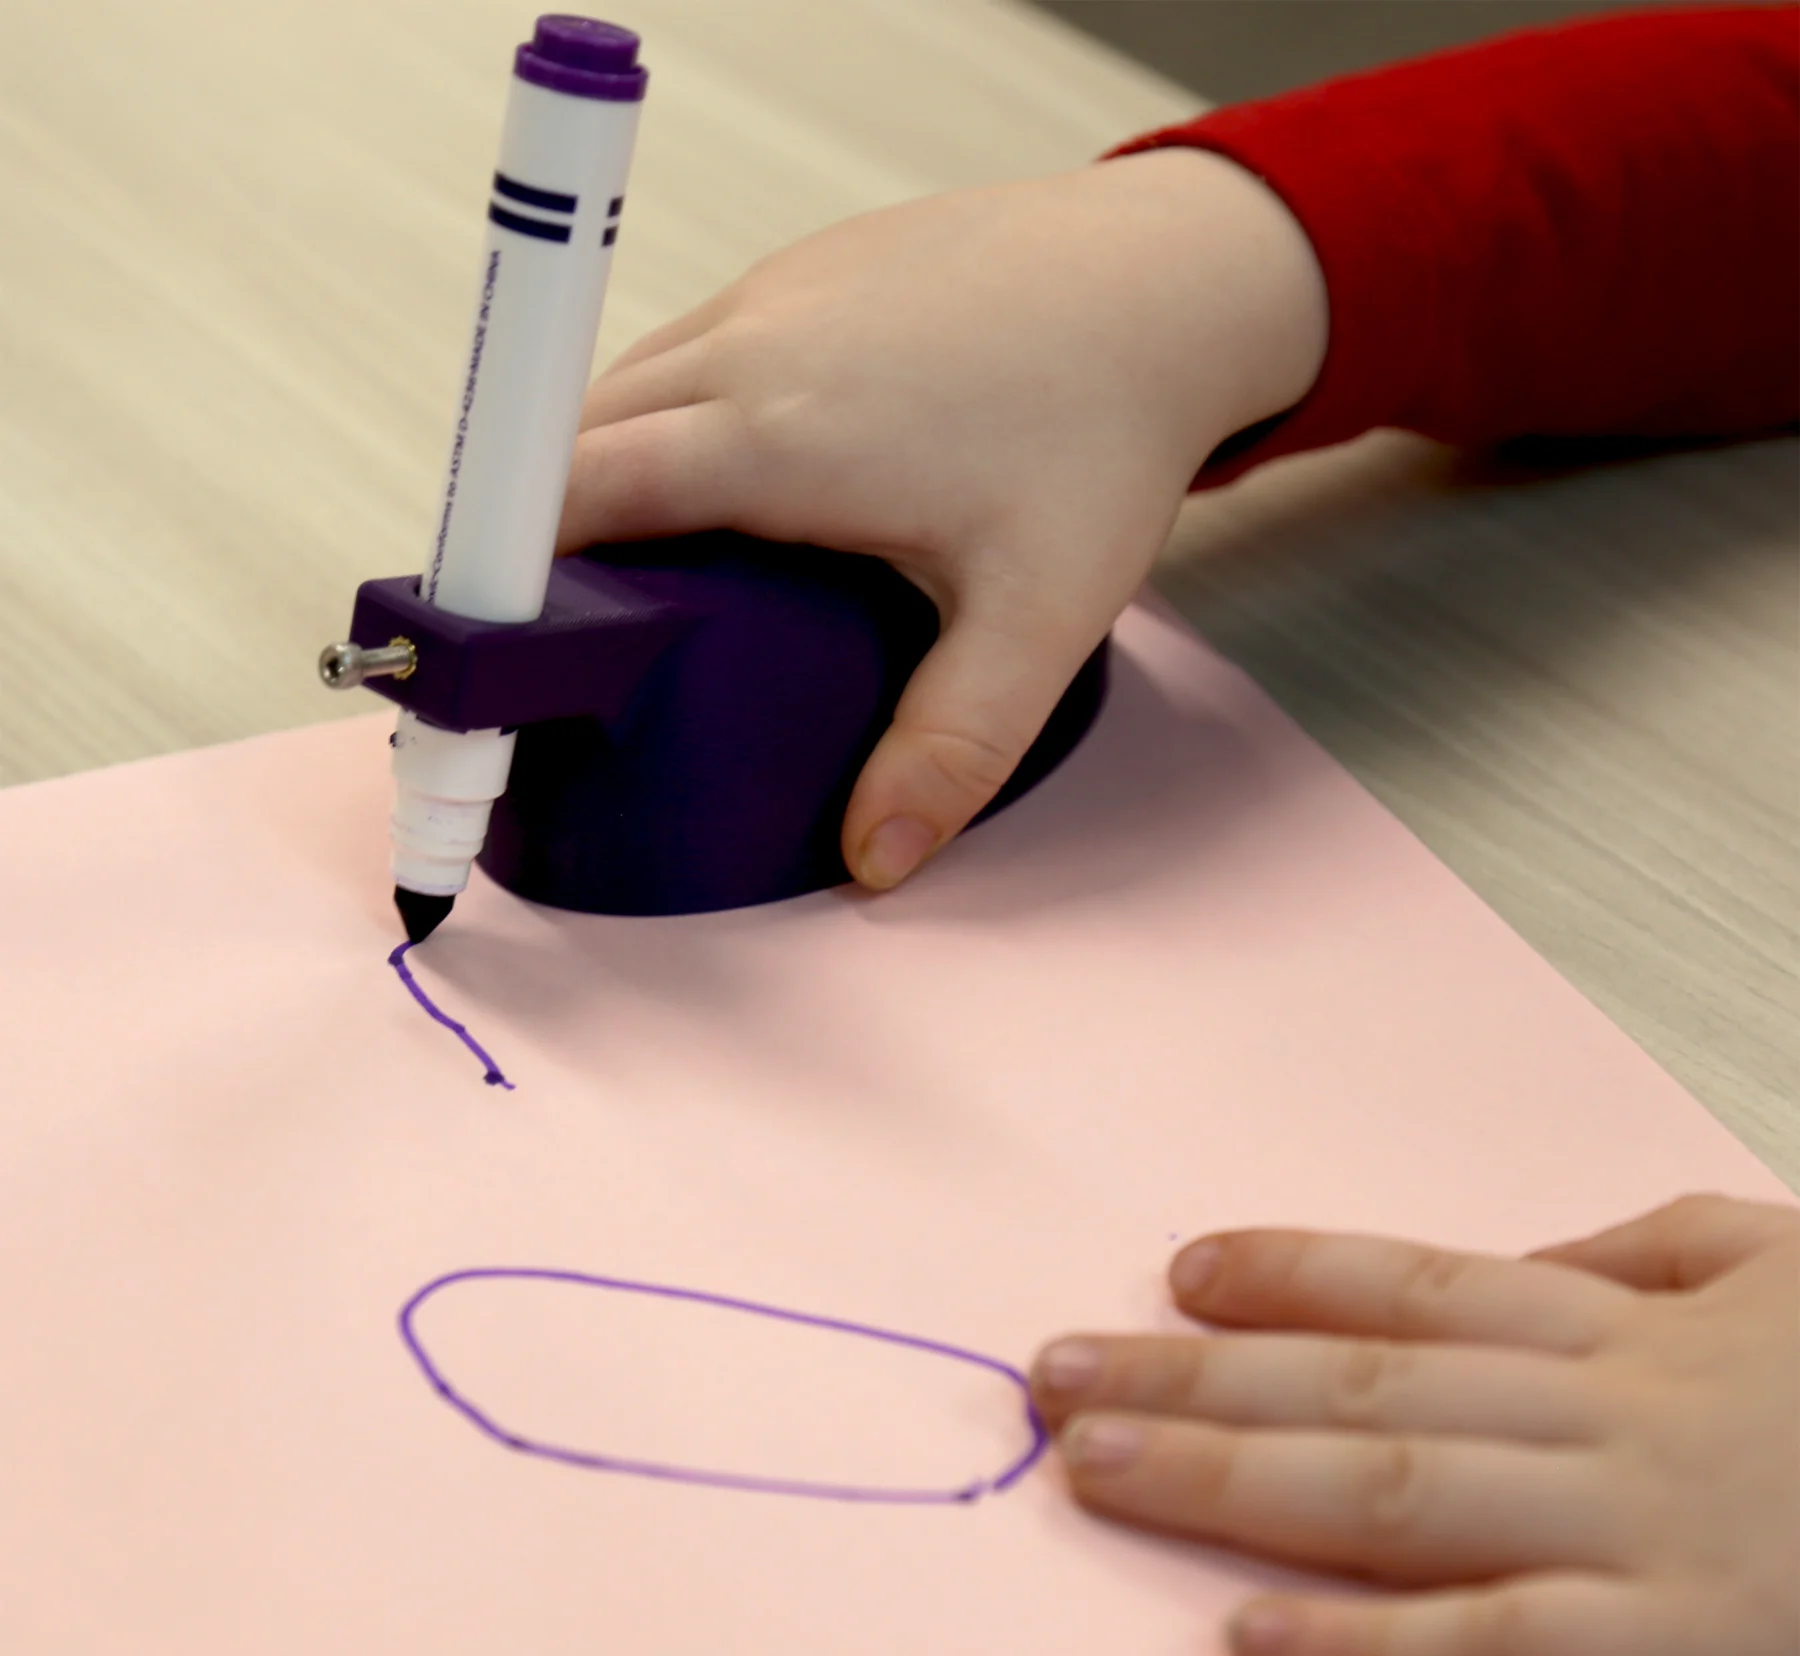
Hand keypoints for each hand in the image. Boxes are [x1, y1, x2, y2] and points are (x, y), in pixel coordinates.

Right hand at [560, 152, 1325, 887]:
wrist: (1163, 275)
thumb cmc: (1105, 429)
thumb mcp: (1039, 615)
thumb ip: (952, 744)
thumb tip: (878, 859)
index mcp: (774, 436)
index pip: (571, 498)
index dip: (504, 578)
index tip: (483, 651)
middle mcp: (747, 348)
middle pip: (572, 443)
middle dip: (539, 540)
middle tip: (560, 644)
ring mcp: (769, 294)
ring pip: (625, 388)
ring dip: (602, 475)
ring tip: (632, 581)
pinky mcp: (799, 271)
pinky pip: (686, 350)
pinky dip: (665, 420)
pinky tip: (722, 487)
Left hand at [1030, 1195, 1799, 1655]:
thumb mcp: (1793, 1262)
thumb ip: (1654, 1249)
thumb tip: (1536, 1252)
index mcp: (1628, 1325)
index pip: (1412, 1285)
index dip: (1284, 1272)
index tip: (1175, 1272)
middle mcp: (1601, 1409)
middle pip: (1352, 1382)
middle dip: (1190, 1375)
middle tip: (1055, 1374)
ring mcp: (1637, 1527)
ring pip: (1385, 1491)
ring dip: (1222, 1480)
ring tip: (1094, 1468)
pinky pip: (1495, 1649)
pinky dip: (1365, 1647)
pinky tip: (1251, 1642)